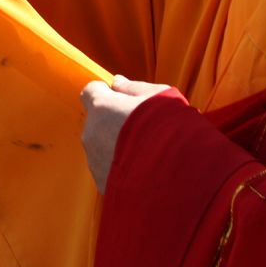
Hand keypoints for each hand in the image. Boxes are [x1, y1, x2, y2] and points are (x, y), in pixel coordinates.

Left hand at [79, 75, 171, 193]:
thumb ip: (134, 87)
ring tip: (149, 154)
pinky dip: (122, 170)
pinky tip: (145, 172)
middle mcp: (91, 133)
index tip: (122, 99)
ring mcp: (94, 160)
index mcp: (102, 107)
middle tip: (144, 130)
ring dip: (118, 148)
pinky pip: (109, 171)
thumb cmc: (170, 128)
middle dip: (114, 123)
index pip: (90, 91)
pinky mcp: (102, 184)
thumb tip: (117, 82)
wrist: (176, 176)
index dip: (106, 94)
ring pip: (102, 147)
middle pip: (97, 122)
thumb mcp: (160, 96)